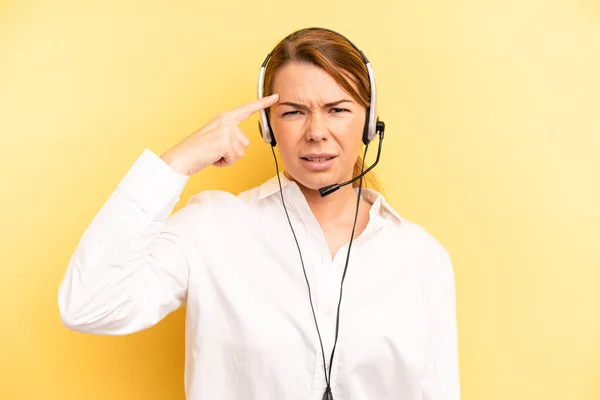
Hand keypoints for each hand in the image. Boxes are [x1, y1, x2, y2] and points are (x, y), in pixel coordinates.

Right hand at [160, 94, 278, 175]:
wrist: (181, 158)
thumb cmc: (196, 151)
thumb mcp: (214, 138)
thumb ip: (229, 136)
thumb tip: (242, 144)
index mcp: (224, 118)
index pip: (246, 109)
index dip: (262, 103)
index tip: (276, 97)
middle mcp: (226, 121)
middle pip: (246, 143)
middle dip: (233, 152)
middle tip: (215, 151)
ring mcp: (226, 130)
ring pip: (241, 152)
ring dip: (228, 158)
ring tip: (213, 154)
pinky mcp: (225, 141)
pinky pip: (234, 159)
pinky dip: (224, 163)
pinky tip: (212, 158)